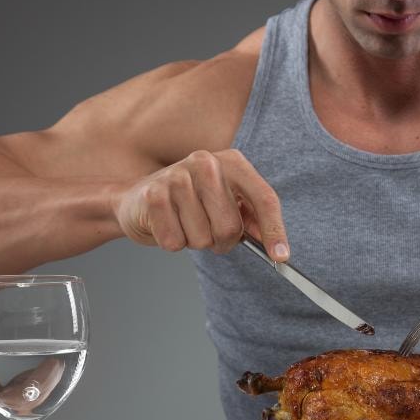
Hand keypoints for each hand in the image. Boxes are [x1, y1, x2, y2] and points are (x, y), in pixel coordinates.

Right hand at [113, 149, 288, 259]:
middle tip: (211, 233)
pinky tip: (168, 224)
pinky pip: (176, 241)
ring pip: (203, 238)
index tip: (281, 256)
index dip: (274, 231)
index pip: (264, 198)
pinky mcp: (153, 194)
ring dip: (196, 242)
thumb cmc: (191, 203)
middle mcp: (206, 162)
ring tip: (186, 224)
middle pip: (231, 226)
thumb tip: (276, 245)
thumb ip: (253, 220)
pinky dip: (174, 243)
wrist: (139, 198)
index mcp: (232, 162)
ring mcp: (177, 176)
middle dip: (223, 242)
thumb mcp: (227, 205)